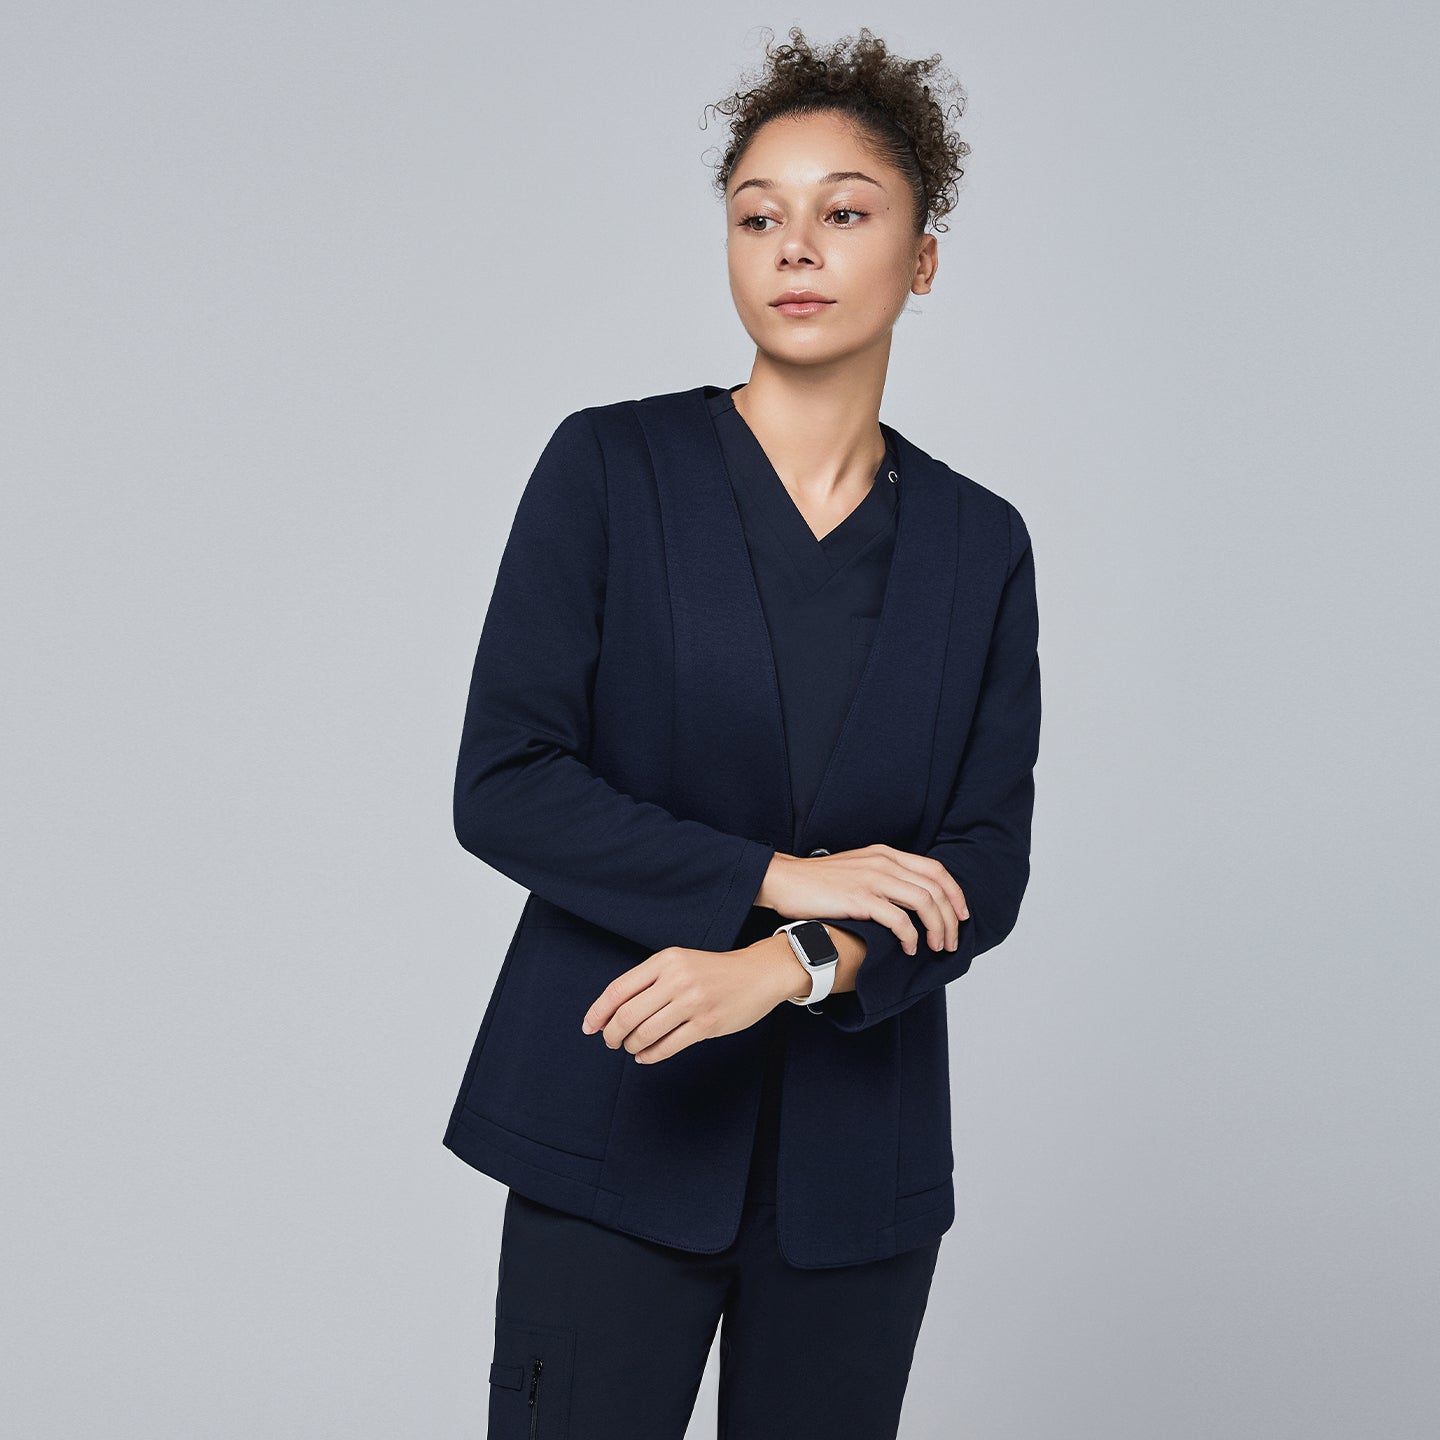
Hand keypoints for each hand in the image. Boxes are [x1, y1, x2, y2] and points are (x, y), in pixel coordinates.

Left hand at [580, 939, 803, 1064]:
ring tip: (632, 1047)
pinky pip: (667, 1046)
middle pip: (627, 1014)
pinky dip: (650, 1055)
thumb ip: (649, 982)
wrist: (757, 974)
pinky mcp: (707, 1023)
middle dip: (612, 1034)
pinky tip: (646, 1055)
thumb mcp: (679, 963)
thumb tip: (610, 1012)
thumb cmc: (713, 971)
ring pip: (645, 1033)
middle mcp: (677, 979)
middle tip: (611, 1042)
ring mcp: (693, 1002)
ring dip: (631, 1046)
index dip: (598, 1011)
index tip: (589, 1026)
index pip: (618, 989)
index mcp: (665, 960)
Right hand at [758, 844, 968, 956]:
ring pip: (923, 903)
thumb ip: (883, 875)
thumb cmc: (818, 881)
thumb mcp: (858, 867)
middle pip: (934, 889)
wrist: (785, 880)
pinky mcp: (860, 898)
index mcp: (886, 854)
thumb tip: (908, 898)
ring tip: (935, 946)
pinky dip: (910, 936)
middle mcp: (883, 862)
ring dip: (936, 928)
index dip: (955, 893)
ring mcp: (872, 879)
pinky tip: (909, 948)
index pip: (935, 870)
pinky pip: (898, 919)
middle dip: (950, 918)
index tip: (962, 915)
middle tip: (950, 941)